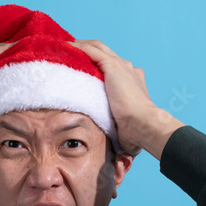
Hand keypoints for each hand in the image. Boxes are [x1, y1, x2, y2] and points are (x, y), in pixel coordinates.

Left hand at [69, 39, 184, 159]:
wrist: (145, 126)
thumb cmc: (138, 134)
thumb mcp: (124, 130)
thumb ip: (119, 132)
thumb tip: (120, 158)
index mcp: (133, 81)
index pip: (110, 67)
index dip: (95, 66)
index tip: (80, 70)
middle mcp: (128, 69)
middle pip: (102, 53)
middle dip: (85, 52)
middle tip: (66, 55)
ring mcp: (121, 66)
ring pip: (96, 48)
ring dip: (79, 47)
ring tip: (60, 49)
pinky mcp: (113, 66)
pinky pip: (91, 50)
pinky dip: (77, 48)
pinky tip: (63, 48)